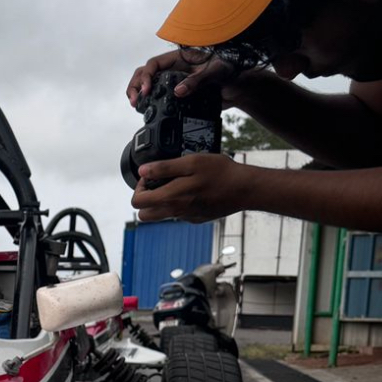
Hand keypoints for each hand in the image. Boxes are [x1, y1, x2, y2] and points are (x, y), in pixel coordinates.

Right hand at [126, 49, 251, 108]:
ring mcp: (174, 82)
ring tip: (135, 105)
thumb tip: (178, 92)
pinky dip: (149, 103)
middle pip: (145, 73)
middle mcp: (174, 69)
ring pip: (149, 85)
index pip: (154, 64)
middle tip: (134, 101)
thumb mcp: (216, 72)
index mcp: (180, 58)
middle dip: (135, 85)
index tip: (146, 90)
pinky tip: (146, 111)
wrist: (239, 87)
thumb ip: (198, 80)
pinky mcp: (178, 95)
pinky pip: (158, 97)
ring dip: (138, 93)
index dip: (146, 76)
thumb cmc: (231, 71)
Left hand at [132, 154, 253, 223]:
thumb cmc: (220, 173)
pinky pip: (179, 214)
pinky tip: (193, 190)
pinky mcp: (196, 219)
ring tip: (176, 184)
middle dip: (145, 200)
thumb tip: (143, 171)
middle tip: (157, 184)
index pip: (137, 202)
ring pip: (161, 215)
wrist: (244, 189)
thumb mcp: (191, 162)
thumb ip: (164, 168)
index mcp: (171, 198)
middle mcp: (176, 212)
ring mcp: (186, 217)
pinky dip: (179, 204)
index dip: (138, 188)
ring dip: (162, 201)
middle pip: (144, 215)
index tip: (150, 177)